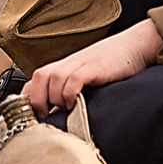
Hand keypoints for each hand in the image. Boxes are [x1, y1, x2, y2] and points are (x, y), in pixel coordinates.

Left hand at [25, 19, 162, 113]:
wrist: (135, 46)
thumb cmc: (112, 65)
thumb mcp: (86, 77)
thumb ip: (70, 92)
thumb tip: (58, 117)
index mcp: (63, 67)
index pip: (34, 80)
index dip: (28, 98)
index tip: (32, 116)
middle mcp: (67, 64)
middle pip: (38, 77)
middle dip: (37, 99)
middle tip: (46, 116)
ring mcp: (79, 63)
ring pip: (52, 79)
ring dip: (53, 98)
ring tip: (63, 110)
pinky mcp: (93, 67)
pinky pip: (73, 79)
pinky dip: (69, 93)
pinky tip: (75, 103)